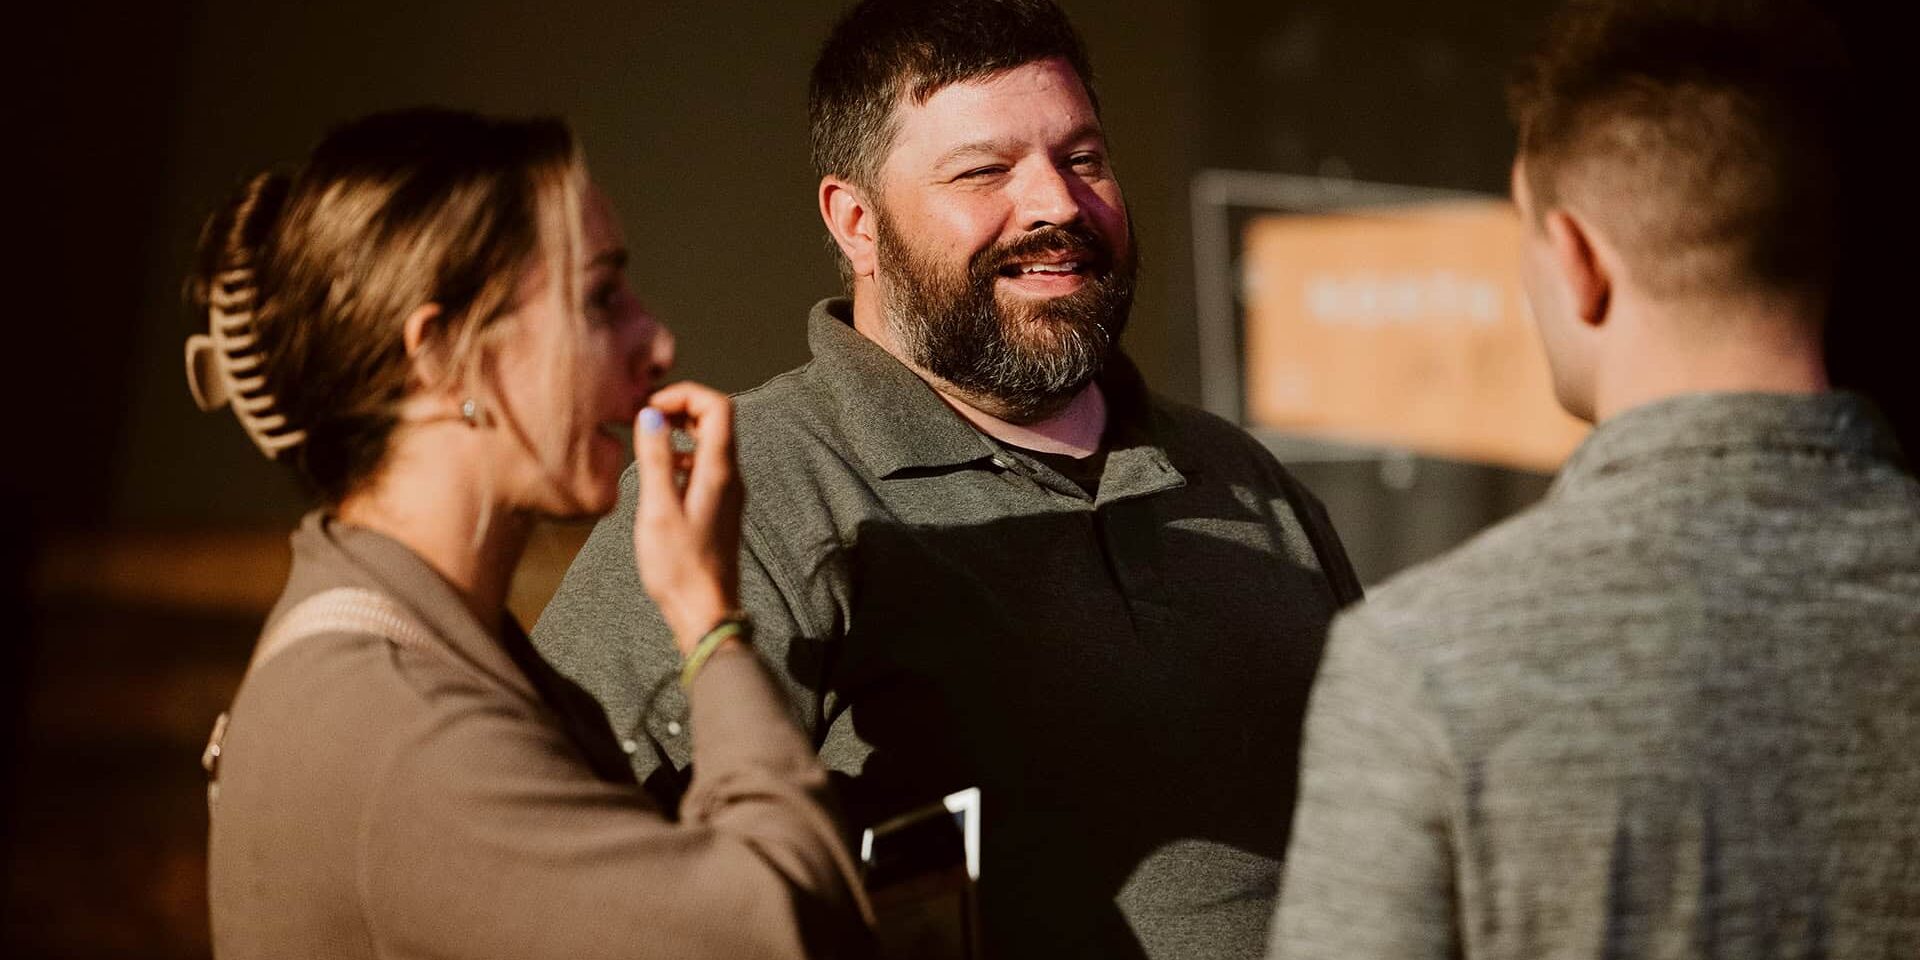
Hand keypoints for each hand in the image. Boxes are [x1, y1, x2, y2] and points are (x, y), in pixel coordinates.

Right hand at [631, 382, 743, 654]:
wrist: (704, 612)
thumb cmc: (679, 566)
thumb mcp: (658, 509)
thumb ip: (654, 459)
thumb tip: (650, 416)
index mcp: (719, 471)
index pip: (718, 406)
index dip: (685, 395)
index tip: (651, 406)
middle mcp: (730, 476)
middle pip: (716, 419)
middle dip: (681, 407)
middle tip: (645, 417)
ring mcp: (727, 492)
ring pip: (710, 442)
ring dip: (680, 431)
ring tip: (645, 440)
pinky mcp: (718, 507)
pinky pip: (705, 466)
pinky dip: (682, 456)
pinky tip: (658, 473)